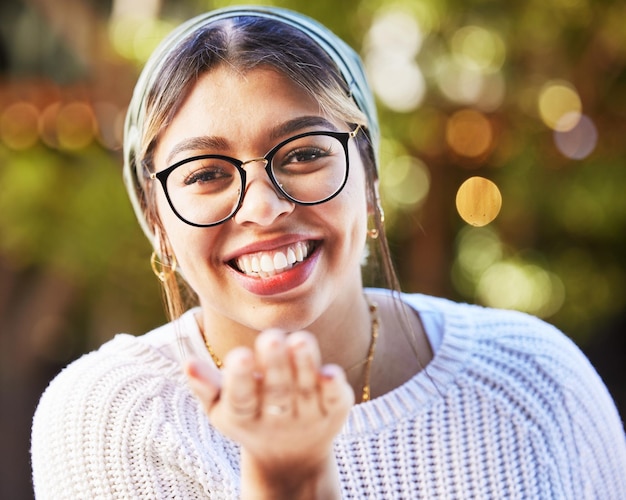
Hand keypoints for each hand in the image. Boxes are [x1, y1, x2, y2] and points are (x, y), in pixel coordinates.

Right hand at [185, 329, 353, 498]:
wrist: (291, 458)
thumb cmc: (250, 416)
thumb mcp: (222, 408)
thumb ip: (205, 386)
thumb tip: (187, 362)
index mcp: (244, 415)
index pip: (241, 398)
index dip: (240, 378)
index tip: (238, 354)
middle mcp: (278, 417)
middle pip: (277, 392)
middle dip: (274, 365)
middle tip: (271, 337)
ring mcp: (308, 416)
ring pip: (306, 391)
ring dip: (304, 366)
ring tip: (300, 340)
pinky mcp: (334, 412)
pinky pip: (335, 401)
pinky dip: (334, 388)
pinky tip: (331, 372)